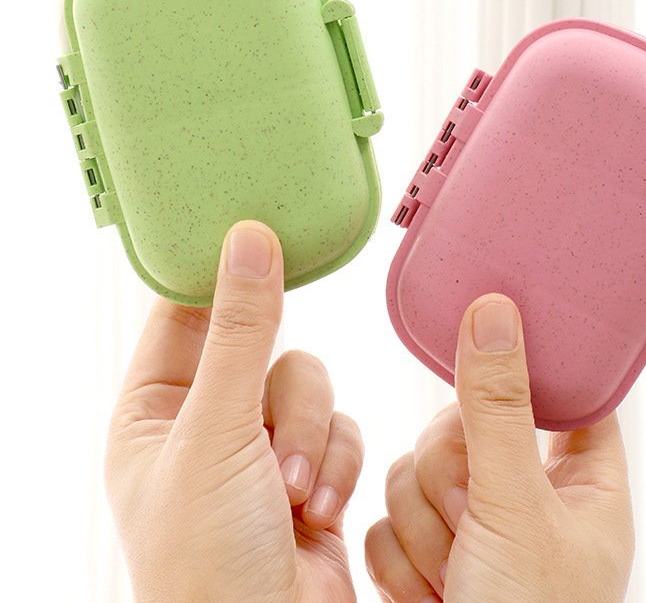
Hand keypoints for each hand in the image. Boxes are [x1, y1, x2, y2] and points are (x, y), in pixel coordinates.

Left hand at [105, 221, 363, 602]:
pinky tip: (318, 509)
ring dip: (312, 438)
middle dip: (282, 398)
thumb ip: (239, 332)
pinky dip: (337, 462)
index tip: (258, 235)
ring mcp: (259, 447)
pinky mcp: (310, 469)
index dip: (216, 275)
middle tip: (270, 439)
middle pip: (264, 346)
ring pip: (310, 385)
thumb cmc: (206, 561)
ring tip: (294, 495)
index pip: (181, 314)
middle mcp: (206, 423)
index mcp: (154, 413)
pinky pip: (340, 425)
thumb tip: (248, 241)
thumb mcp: (216, 433)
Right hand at [365, 293, 634, 602]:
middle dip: (452, 477)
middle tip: (474, 522)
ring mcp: (472, 523)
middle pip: (462, 422)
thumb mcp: (517, 509)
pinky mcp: (425, 549)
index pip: (563, 390)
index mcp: (580, 480)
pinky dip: (401, 558)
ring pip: (414, 465)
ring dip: (425, 526)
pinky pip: (387, 512)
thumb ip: (498, 408)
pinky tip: (430, 594)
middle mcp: (524, 494)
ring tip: (456, 577)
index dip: (527, 366)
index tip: (487, 342)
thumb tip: (494, 310)